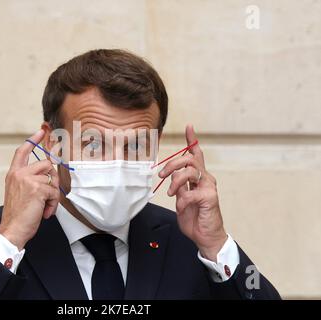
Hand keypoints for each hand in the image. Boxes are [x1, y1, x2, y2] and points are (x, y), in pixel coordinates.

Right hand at [0, 129, 59, 249]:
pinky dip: (53, 204)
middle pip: (46, 163)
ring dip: (52, 195)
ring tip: (44, 206)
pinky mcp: (37, 189)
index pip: (22, 151)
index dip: (33, 140)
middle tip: (50, 194)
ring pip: (52, 178)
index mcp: (13, 174)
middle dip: (53, 178)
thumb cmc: (17, 215)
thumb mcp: (19, 192)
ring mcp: (28, 180)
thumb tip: (48, 175)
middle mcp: (19, 174)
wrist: (12, 230)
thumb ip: (29, 181)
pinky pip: (54, 192)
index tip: (40, 131)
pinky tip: (44, 212)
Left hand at [158, 125, 226, 261]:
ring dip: (176, 181)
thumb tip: (172, 173)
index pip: (196, 154)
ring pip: (190, 171)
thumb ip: (180, 185)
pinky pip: (190, 192)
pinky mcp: (210, 198)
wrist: (206, 236)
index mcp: (199, 177)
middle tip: (161, 175)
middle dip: (172, 164)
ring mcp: (209, 187)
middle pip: (189, 159)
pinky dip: (182, 200)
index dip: (192, 140)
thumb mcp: (182, 198)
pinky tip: (181, 207)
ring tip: (171, 193)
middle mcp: (206, 179)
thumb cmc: (195, 217)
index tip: (189, 126)